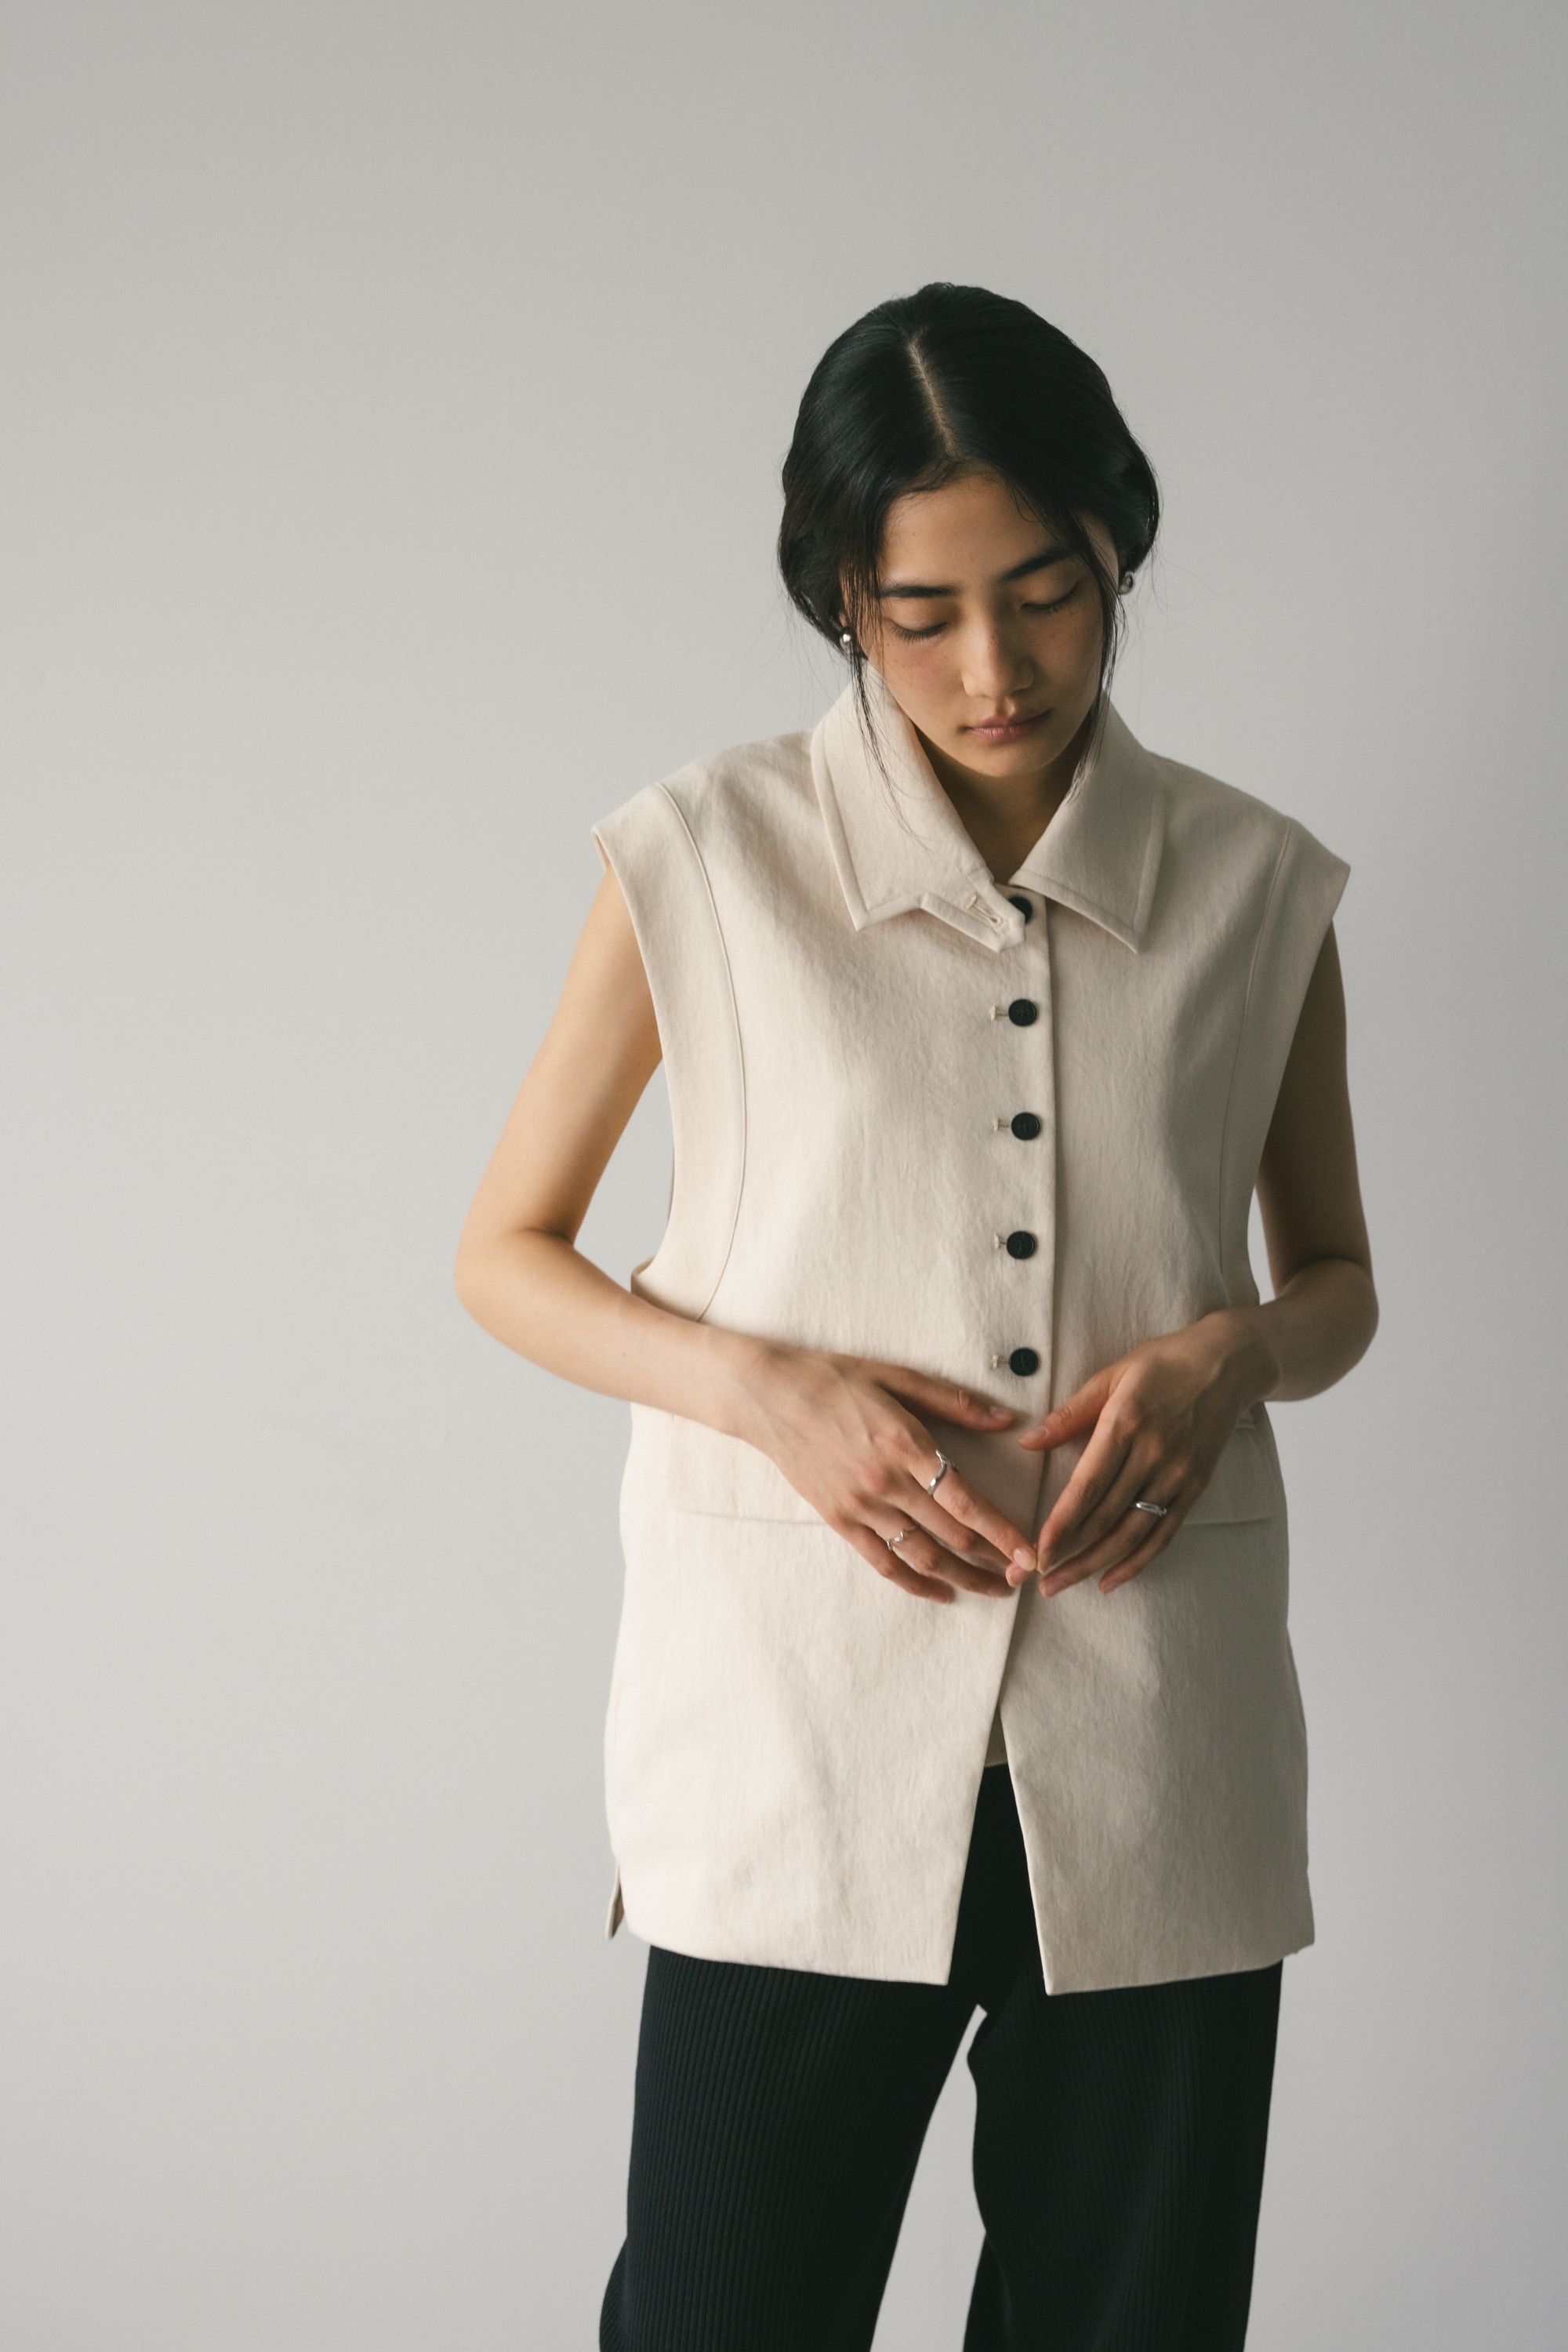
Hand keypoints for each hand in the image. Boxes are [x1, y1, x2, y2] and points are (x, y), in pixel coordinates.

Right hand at [735, 1346, 1038, 1603]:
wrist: (769, 1396)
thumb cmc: (834, 1379)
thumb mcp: (897, 1376)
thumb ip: (954, 1402)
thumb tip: (1006, 1420)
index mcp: (905, 1444)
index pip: (965, 1500)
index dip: (1002, 1532)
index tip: (1031, 1553)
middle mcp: (885, 1482)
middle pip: (951, 1535)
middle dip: (994, 1560)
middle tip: (1024, 1575)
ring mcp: (860, 1506)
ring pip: (922, 1556)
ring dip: (963, 1578)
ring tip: (994, 1589)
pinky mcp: (839, 1520)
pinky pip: (883, 1563)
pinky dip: (916, 1584)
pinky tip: (942, 1593)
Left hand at [1014, 1313, 1271, 1596]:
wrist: (1229, 1363)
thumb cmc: (1163, 1364)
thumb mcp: (1112, 1376)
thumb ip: (1070, 1414)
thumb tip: (1028, 1442)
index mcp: (1126, 1424)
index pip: (1088, 1486)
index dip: (1061, 1523)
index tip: (1037, 1549)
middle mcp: (1154, 1455)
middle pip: (1105, 1518)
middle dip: (1068, 1554)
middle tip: (1037, 1579)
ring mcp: (1178, 1475)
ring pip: (1131, 1534)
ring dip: (1094, 1565)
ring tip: (1062, 1586)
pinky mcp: (1195, 1487)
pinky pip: (1163, 1534)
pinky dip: (1137, 1562)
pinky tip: (1110, 1580)